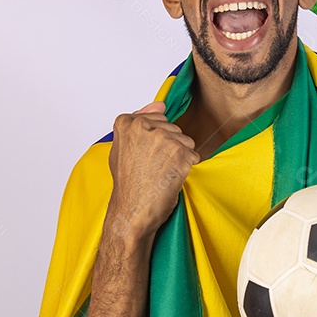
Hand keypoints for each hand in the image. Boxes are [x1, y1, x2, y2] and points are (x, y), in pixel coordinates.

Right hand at [105, 101, 199, 246]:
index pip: (157, 119)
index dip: (154, 140)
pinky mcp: (181, 154)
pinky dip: (186, 168)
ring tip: (161, 173)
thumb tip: (161, 105)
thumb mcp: (122, 147)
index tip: (144, 156)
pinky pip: (193, 155)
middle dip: (169, 147)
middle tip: (152, 167)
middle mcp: (145, 127)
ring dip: (179, 157)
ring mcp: (164, 139)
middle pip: (173, 128)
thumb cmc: (128, 183)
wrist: (132, 211)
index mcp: (127, 122)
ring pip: (185, 141)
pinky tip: (171, 178)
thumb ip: (139, 121)